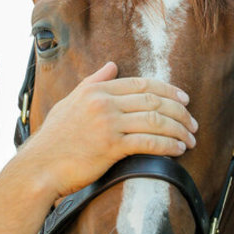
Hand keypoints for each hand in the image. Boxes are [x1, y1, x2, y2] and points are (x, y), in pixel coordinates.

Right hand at [19, 61, 197, 198]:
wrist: (39, 167)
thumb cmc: (52, 140)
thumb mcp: (69, 103)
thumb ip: (92, 83)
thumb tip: (112, 65)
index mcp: (95, 91)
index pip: (141, 84)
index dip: (168, 90)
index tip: (184, 100)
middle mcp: (104, 103)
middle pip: (153, 100)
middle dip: (179, 111)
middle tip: (193, 122)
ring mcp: (108, 124)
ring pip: (155, 121)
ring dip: (179, 129)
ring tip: (191, 138)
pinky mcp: (111, 147)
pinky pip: (148, 142)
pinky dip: (167, 145)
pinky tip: (178, 150)